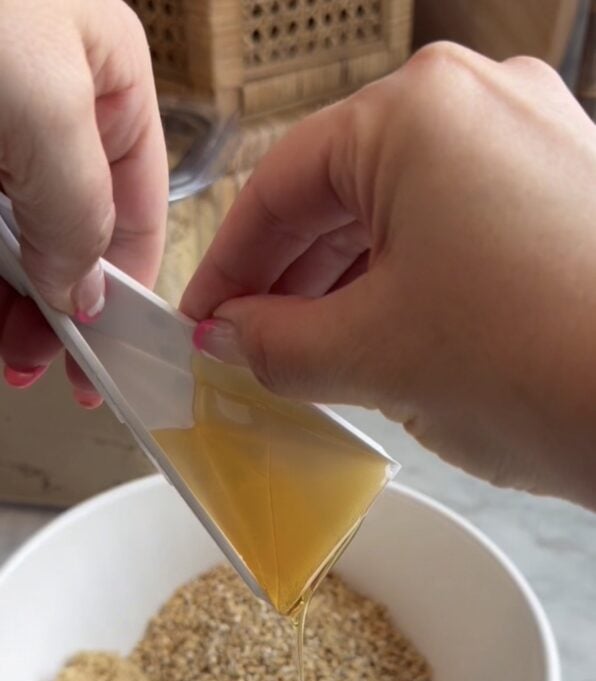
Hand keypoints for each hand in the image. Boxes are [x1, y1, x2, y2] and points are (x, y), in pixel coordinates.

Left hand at [0, 0, 167, 406]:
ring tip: (4, 347)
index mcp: (108, 82)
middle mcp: (54, 106)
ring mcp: (1, 127)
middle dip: (55, 303)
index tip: (105, 356)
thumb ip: (79, 211)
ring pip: (14, 236)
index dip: (124, 288)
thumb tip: (83, 295)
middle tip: (34, 360)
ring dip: (11, 299)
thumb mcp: (48, 107)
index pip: (136, 209)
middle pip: (70, 232)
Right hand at [183, 44, 595, 509]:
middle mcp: (482, 102)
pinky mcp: (571, 191)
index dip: (230, 267)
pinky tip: (394, 336)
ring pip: (405, 212)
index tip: (204, 323)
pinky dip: (415, 280)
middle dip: (291, 280)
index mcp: (418, 112)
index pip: (281, 187)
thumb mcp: (374, 356)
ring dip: (351, 285)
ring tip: (318, 356)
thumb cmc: (536, 364)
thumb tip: (234, 339)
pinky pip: (462, 228)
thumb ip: (277, 345)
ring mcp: (537, 140)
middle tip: (253, 349)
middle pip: (344, 193)